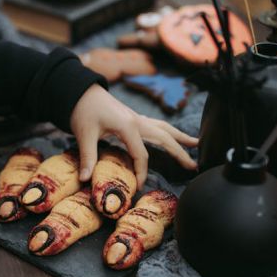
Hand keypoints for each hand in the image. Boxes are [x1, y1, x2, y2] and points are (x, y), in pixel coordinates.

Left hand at [70, 84, 197, 188]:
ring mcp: (138, 117)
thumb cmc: (83, 111)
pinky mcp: (134, 117)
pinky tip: (173, 136)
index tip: (139, 185)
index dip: (141, 172)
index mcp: (128, 126)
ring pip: (165, 128)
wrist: (80, 91)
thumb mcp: (84, 134)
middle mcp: (138, 120)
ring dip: (180, 137)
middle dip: (180, 153)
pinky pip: (157, 125)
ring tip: (196, 144)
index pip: (141, 155)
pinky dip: (168, 132)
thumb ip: (87, 157)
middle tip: (194, 166)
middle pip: (165, 138)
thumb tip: (84, 179)